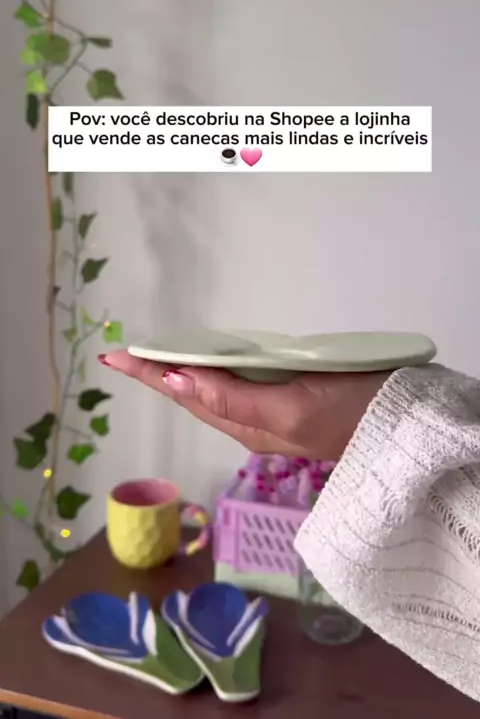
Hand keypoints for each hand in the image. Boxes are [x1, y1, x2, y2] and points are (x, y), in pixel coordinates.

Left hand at [98, 351, 388, 459]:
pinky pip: (236, 384)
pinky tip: (212, 364)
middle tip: (127, 355)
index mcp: (246, 422)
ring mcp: (271, 410)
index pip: (186, 394)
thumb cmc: (349, 413)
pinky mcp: (290, 398)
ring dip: (183, 373)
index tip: (115, 356)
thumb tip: (176, 381)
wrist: (400, 427)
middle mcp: (252, 419)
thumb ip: (232, 397)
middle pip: (194, 393)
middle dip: (158, 374)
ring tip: (157, 360)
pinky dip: (214, 370)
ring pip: (213, 390)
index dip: (150, 374)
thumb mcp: (290, 408)